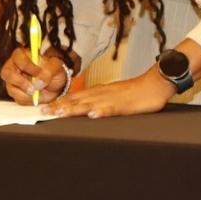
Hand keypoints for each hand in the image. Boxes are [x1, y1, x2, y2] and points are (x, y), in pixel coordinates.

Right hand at [0, 46, 68, 105]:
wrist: (55, 84)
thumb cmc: (53, 70)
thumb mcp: (56, 66)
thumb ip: (48, 71)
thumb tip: (38, 83)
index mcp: (22, 55)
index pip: (19, 59)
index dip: (29, 67)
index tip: (40, 73)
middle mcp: (13, 66)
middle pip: (7, 73)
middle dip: (20, 83)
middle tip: (33, 89)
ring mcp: (12, 80)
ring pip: (11, 89)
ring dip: (26, 94)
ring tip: (38, 93)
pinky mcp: (15, 92)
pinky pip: (17, 99)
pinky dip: (28, 100)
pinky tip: (36, 96)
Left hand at [43, 68, 175, 118]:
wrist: (156, 84)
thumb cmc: (136, 93)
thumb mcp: (114, 98)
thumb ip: (100, 103)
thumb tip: (87, 111)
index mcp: (99, 92)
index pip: (75, 97)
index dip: (60, 102)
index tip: (45, 107)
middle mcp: (103, 93)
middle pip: (78, 100)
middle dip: (61, 106)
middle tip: (44, 111)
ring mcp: (113, 98)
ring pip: (91, 103)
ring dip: (75, 108)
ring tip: (60, 113)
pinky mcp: (126, 104)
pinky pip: (113, 108)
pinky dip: (103, 111)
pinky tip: (94, 115)